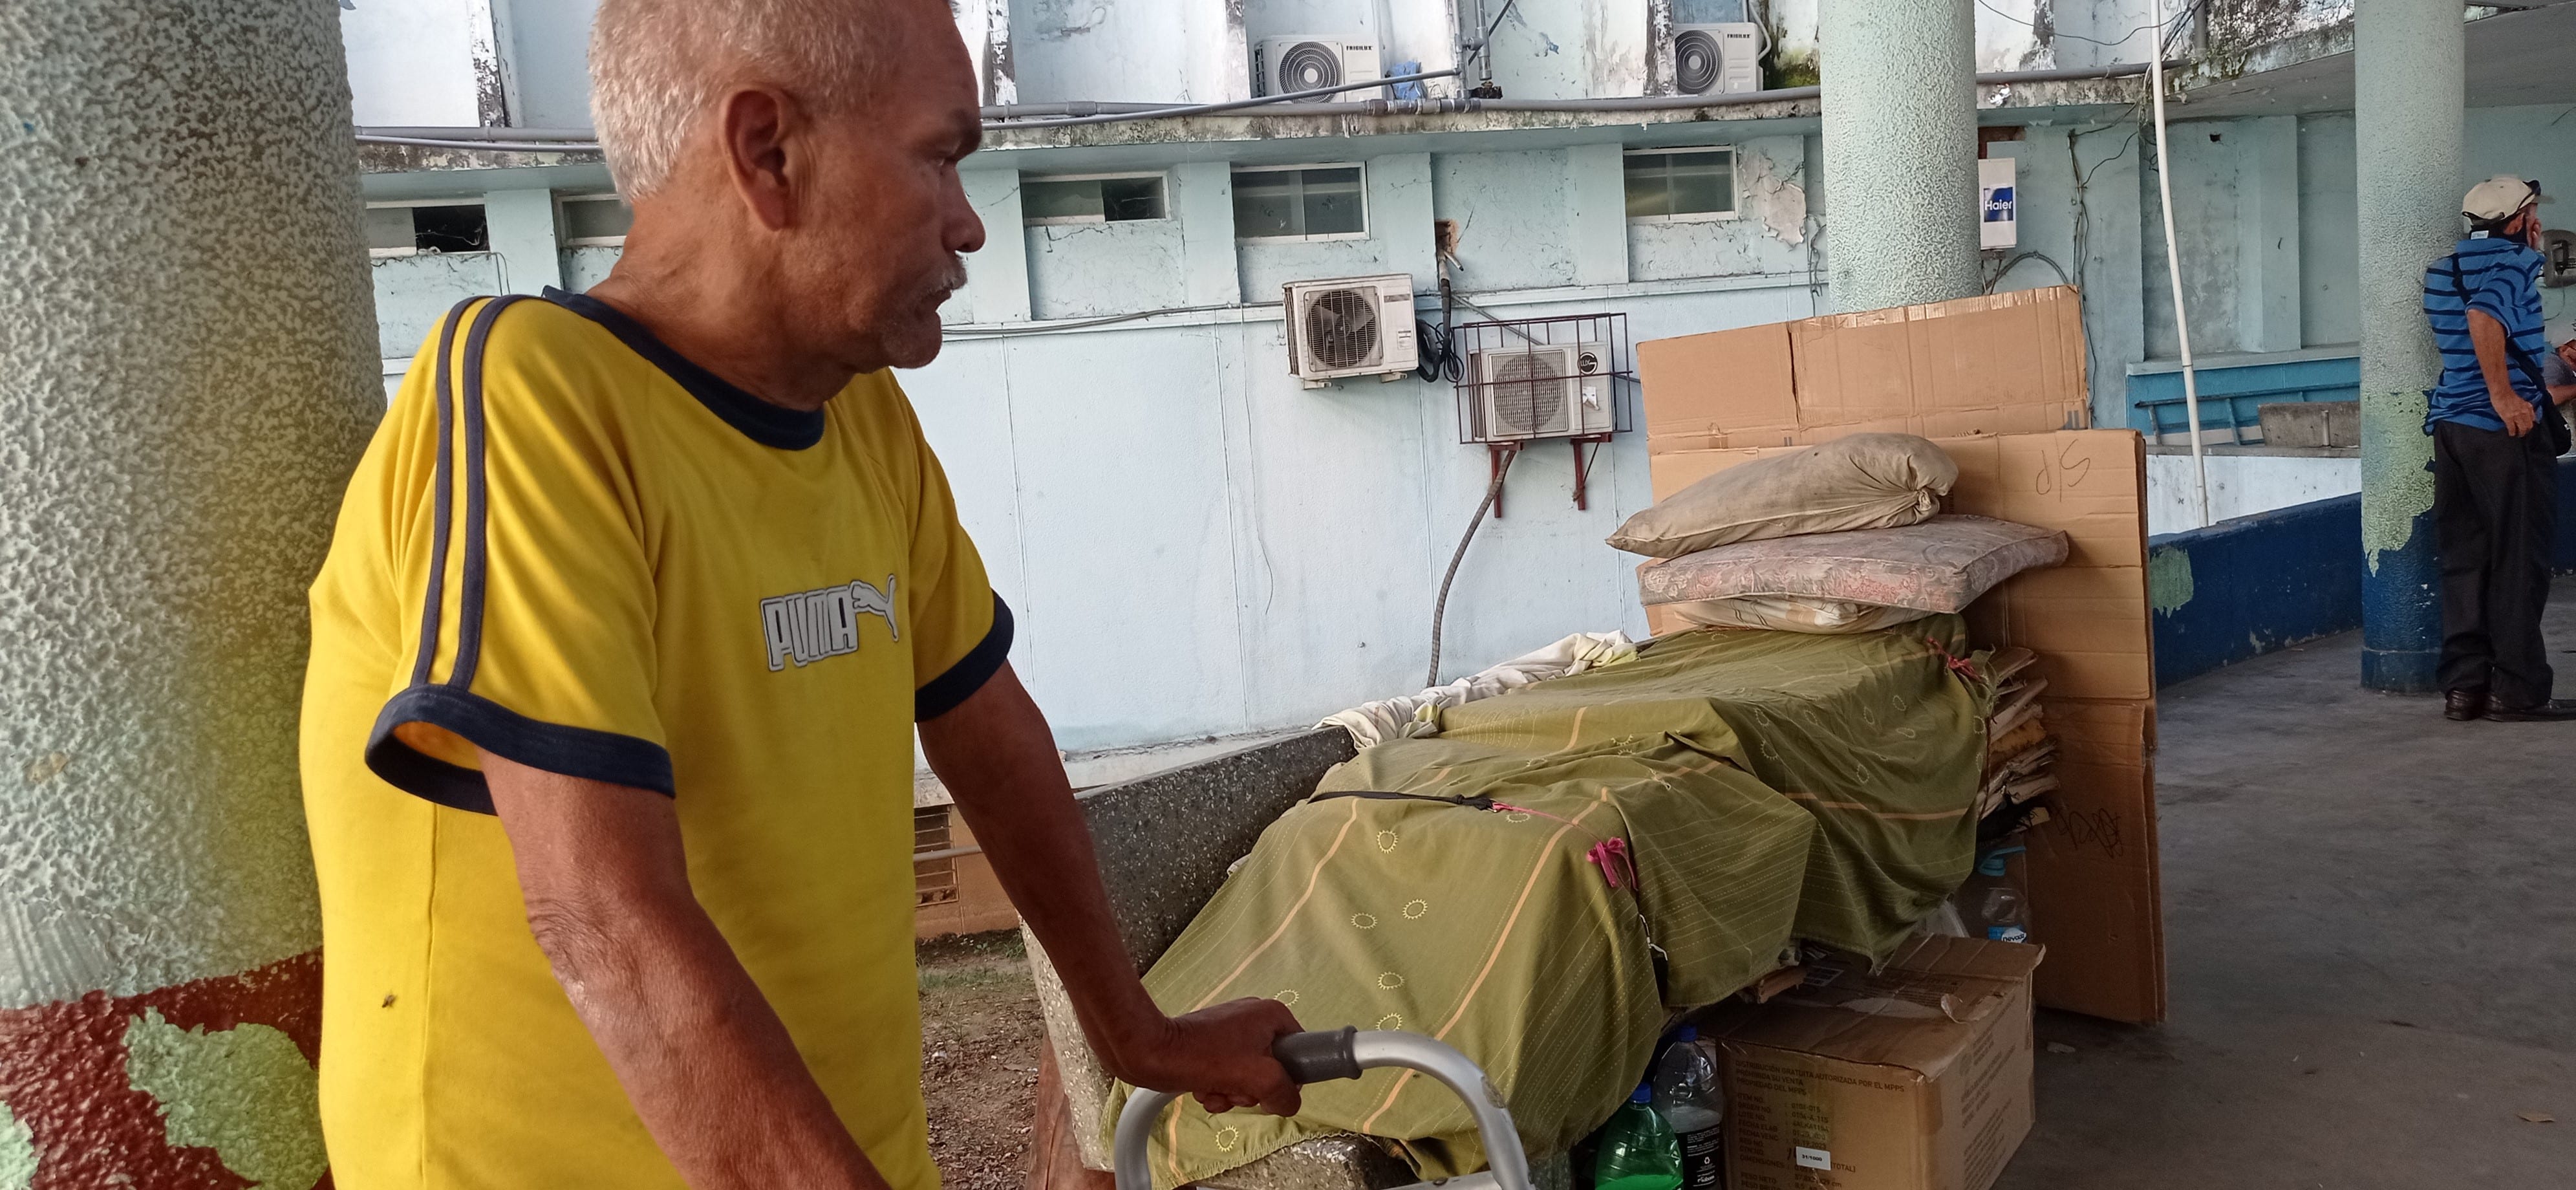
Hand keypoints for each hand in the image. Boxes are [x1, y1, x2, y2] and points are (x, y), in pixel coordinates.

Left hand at [1103, 998, 1304, 1116]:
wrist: (1153, 1053)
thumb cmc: (1205, 1058)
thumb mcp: (1261, 1078)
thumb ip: (1287, 1093)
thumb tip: (1288, 1102)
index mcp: (1272, 1014)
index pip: (1301, 1052)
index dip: (1289, 1077)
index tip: (1270, 1087)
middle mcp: (1253, 1018)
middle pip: (1272, 1069)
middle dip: (1253, 1090)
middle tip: (1238, 1090)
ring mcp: (1230, 1030)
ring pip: (1248, 1076)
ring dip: (1233, 1093)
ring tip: (1216, 1090)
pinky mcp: (1211, 1044)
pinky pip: (1227, 1074)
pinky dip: (1218, 1088)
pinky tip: (1203, 1089)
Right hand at [2493, 390, 2535, 436]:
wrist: (2502, 392)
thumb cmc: (2509, 394)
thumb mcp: (2521, 401)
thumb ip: (2524, 407)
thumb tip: (2525, 413)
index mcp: (2528, 407)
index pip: (2532, 419)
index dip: (2530, 424)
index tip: (2527, 427)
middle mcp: (2524, 412)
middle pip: (2528, 425)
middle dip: (2526, 431)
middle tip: (2523, 433)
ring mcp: (2517, 415)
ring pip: (2522, 428)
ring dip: (2520, 433)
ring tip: (2518, 435)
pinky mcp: (2509, 418)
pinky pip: (2512, 428)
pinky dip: (2512, 432)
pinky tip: (2511, 434)